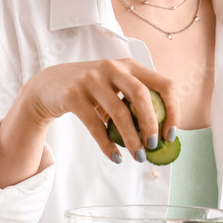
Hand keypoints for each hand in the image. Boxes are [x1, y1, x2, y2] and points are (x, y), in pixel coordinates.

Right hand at [21, 58, 178, 162]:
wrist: (48, 86)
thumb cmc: (90, 91)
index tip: (171, 135)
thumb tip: (160, 138)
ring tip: (137, 157)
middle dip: (151, 124)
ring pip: (118, 111)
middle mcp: (112, 68)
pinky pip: (95, 124)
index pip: (164, 84)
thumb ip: (134, 104)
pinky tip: (115, 157)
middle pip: (141, 95)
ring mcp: (91, 79)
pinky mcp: (73, 94)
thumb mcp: (114, 89)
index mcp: (130, 66)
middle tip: (153, 146)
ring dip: (131, 138)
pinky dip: (107, 144)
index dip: (173, 110)